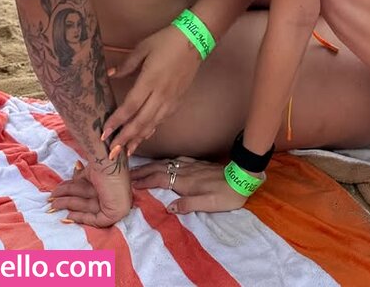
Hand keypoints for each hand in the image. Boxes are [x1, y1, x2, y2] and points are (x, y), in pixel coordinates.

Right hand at [49, 160, 131, 226]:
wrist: (111, 162)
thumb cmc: (103, 163)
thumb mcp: (89, 172)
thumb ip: (81, 176)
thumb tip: (75, 167)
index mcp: (107, 186)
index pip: (86, 194)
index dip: (71, 194)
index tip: (56, 193)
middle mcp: (111, 196)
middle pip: (84, 200)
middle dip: (65, 200)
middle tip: (50, 199)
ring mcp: (114, 205)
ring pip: (86, 207)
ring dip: (67, 205)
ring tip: (52, 203)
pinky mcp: (114, 213)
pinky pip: (96, 220)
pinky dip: (82, 218)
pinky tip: (69, 215)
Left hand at [101, 26, 202, 153]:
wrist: (194, 41)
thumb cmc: (166, 41)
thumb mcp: (143, 48)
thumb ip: (126, 64)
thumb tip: (110, 74)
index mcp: (150, 80)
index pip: (130, 107)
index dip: (116, 121)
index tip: (104, 133)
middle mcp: (160, 94)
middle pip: (140, 122)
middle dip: (125, 139)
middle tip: (112, 152)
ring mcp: (171, 100)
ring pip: (152, 124)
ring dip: (138, 139)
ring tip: (126, 151)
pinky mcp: (178, 101)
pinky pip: (162, 120)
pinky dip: (151, 130)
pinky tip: (144, 136)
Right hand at [131, 157, 248, 213]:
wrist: (242, 177)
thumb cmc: (226, 195)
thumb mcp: (209, 204)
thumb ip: (188, 205)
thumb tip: (168, 208)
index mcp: (186, 182)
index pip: (159, 180)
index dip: (144, 181)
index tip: (129, 184)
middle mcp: (186, 171)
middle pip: (159, 169)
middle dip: (142, 172)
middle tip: (127, 175)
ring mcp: (191, 166)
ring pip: (166, 164)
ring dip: (151, 166)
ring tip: (139, 169)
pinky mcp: (198, 164)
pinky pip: (175, 161)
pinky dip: (164, 162)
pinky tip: (163, 162)